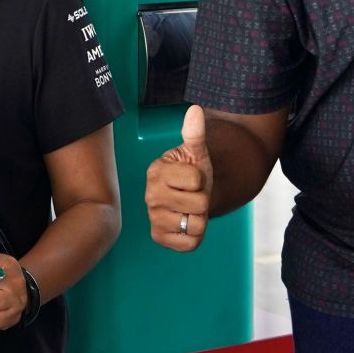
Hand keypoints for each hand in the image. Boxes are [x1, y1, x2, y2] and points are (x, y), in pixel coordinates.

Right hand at [146, 105, 213, 250]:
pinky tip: (185, 223)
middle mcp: (150, 196)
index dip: (202, 179)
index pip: (196, 180)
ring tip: (189, 209)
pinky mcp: (159, 237)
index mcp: (156, 172)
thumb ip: (195, 133)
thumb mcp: (196, 153)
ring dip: (200, 218)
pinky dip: (195, 236)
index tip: (192, 178)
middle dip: (203, 200)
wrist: (189, 197)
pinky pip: (190, 243)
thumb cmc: (192, 173)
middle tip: (192, 195)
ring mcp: (153, 217)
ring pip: (197, 224)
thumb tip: (195, 110)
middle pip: (199, 204)